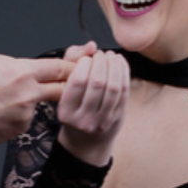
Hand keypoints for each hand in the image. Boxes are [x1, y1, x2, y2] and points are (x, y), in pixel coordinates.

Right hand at [0, 53, 70, 147]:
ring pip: (39, 102)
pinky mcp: (21, 127)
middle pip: (62, 87)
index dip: (73, 65)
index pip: (58, 66)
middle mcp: (28, 93)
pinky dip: (18, 114)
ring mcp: (26, 112)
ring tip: (2, 99)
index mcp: (21, 71)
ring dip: (30, 100)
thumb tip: (25, 66)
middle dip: (71, 84)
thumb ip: (13, 62)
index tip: (84, 64)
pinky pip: (26, 117)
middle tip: (75, 82)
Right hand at [55, 50, 127, 166]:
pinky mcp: (118, 117)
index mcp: (66, 112)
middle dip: (101, 63)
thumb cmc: (73, 109)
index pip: (78, 82)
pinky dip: (124, 72)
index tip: (86, 58)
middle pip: (98, 83)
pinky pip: (125, 91)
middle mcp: (84, 119)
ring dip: (114, 66)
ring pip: (114, 87)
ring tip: (110, 56)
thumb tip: (91, 46)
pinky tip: (119, 62)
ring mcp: (103, 120)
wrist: (86, 141)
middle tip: (100, 55)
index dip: (84, 64)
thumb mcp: (63, 90)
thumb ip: (71, 63)